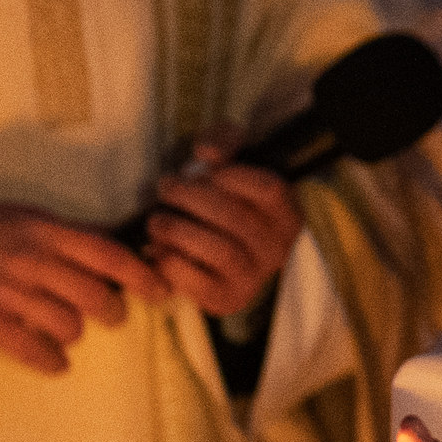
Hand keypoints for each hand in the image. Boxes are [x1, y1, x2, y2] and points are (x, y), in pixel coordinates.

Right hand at [0, 198, 167, 374]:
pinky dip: (52, 360)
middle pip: (98, 297)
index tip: (161, 290)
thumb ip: (68, 235)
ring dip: (74, 333)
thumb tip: (119, 247)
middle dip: (112, 311)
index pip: (109, 255)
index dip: (142, 276)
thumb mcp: (24, 217)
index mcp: (43, 230)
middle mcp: (29, 260)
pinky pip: (38, 352)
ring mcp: (6, 293)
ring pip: (71, 327)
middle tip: (108, 314)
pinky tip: (50, 356)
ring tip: (61, 327)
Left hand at [141, 135, 301, 319]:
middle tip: (166, 187)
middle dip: (192, 198)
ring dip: (179, 230)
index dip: (236, 176)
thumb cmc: (227, 202)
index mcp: (285, 214)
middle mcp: (276, 249)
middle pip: (236, 219)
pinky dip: (172, 262)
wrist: (220, 260)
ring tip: (156, 219)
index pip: (270, 190)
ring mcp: (253, 278)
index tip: (208, 169)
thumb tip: (206, 152)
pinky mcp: (226, 299)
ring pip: (220, 251)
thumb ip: (225, 142)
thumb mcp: (233, 164)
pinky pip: (199, 282)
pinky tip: (158, 248)